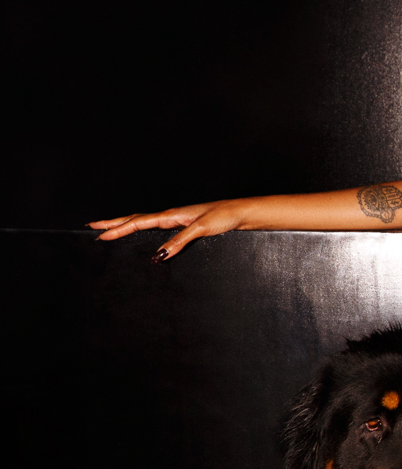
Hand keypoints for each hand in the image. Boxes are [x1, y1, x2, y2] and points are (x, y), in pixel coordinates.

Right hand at [89, 201, 249, 260]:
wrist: (242, 213)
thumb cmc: (225, 217)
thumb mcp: (202, 229)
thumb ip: (180, 241)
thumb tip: (158, 255)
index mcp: (172, 215)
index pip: (138, 222)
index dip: (118, 229)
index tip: (99, 234)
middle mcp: (172, 216)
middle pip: (136, 219)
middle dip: (114, 223)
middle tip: (93, 227)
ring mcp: (177, 220)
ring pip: (145, 222)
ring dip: (126, 225)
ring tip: (109, 229)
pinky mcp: (185, 225)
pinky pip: (156, 227)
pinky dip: (142, 229)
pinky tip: (141, 234)